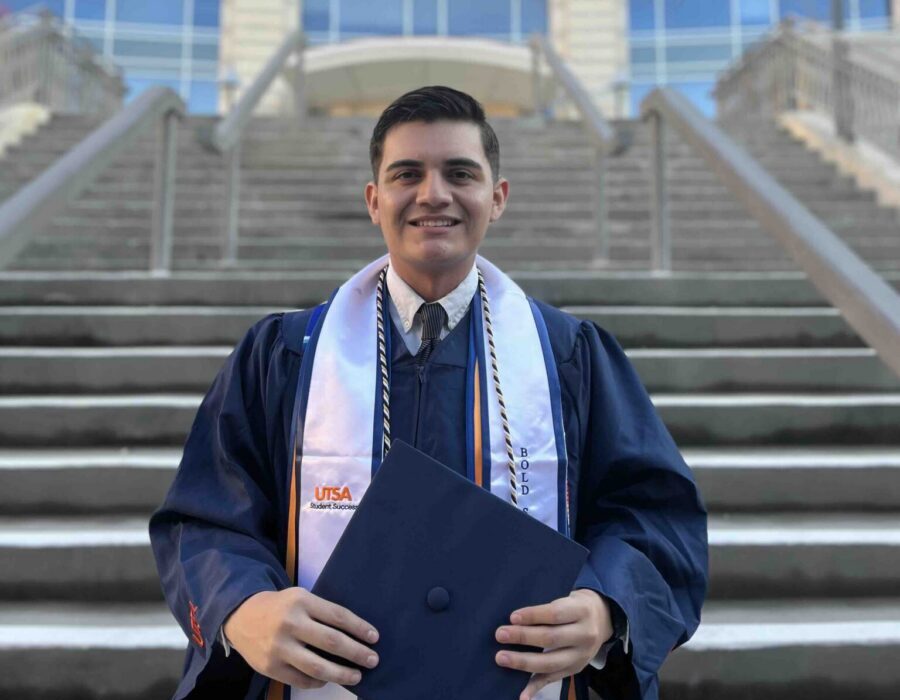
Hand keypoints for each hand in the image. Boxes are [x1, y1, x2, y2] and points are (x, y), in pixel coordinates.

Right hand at [222, 587, 378, 688]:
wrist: (242, 616)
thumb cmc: (281, 607)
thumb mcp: (300, 598)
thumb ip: (322, 612)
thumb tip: (355, 634)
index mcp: (301, 601)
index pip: (338, 616)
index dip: (359, 628)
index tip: (374, 638)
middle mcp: (291, 624)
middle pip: (332, 642)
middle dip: (357, 653)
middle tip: (373, 660)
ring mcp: (279, 648)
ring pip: (318, 667)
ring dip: (342, 674)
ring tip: (357, 676)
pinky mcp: (270, 667)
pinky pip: (301, 680)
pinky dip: (319, 682)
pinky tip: (329, 679)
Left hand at [495, 589, 611, 699]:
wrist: (602, 619)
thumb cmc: (574, 607)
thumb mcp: (567, 600)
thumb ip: (546, 611)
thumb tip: (514, 620)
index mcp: (581, 611)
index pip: (555, 614)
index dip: (533, 615)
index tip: (512, 617)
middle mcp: (584, 635)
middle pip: (551, 638)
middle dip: (523, 637)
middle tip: (500, 634)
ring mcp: (581, 656)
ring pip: (551, 662)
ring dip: (524, 662)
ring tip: (501, 658)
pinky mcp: (575, 670)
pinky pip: (553, 680)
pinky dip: (536, 688)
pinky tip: (522, 695)